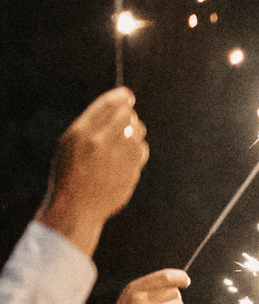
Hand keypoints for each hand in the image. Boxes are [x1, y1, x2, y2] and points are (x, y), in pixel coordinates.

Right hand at [39, 89, 148, 246]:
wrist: (76, 207)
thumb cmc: (71, 171)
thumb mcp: (71, 142)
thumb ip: (94, 122)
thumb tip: (124, 102)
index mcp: (82, 133)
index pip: (110, 104)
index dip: (122, 97)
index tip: (127, 96)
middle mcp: (101, 143)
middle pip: (128, 115)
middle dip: (127, 116)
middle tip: (122, 123)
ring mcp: (119, 159)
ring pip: (138, 132)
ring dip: (133, 134)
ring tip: (118, 145)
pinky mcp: (131, 171)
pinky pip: (141, 150)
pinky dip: (136, 151)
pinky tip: (122, 159)